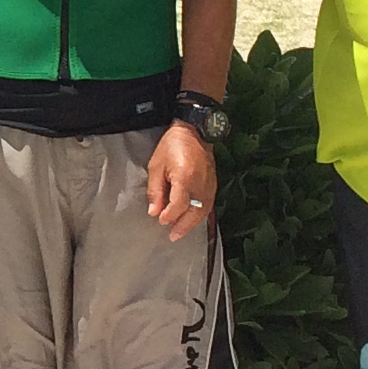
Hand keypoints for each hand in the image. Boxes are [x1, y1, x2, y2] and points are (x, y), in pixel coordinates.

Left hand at [145, 123, 217, 239]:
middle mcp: (200, 184)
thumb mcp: (156, 166)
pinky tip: (191, 220)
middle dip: (182, 226)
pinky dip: (199, 215)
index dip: (169, 216)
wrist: (194, 132)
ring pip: (203, 211)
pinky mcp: (214, 184)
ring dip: (192, 224)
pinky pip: (208, 205)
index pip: (178, 205)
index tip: (160, 221)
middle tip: (172, 236)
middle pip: (194, 212)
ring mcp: (210, 185)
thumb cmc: (172, 146)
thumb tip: (154, 212)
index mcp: (185, 178)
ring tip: (180, 233)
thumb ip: (155, 191)